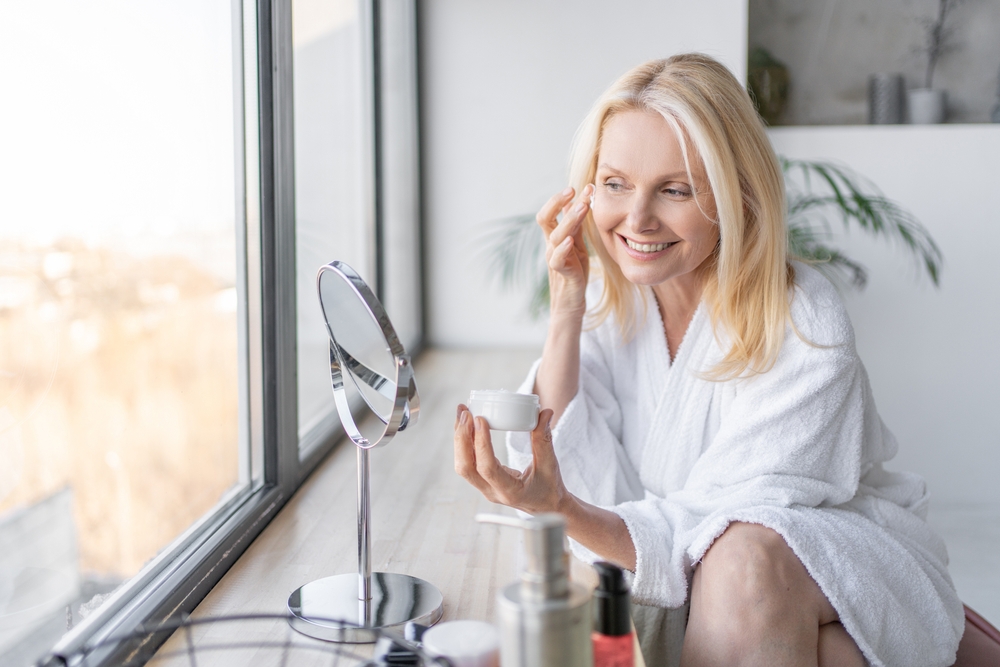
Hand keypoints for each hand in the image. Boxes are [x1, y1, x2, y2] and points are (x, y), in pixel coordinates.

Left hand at [453, 405, 569, 514]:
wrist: (547, 506)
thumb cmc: (550, 488)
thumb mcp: (550, 464)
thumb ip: (545, 439)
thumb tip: (545, 412)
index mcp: (510, 492)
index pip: (488, 468)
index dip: (481, 443)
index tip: (481, 420)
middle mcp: (492, 492)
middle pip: (466, 467)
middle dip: (462, 438)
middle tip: (466, 413)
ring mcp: (485, 488)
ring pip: (462, 465)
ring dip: (460, 438)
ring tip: (462, 413)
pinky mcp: (483, 481)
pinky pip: (467, 462)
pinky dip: (464, 443)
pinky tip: (466, 425)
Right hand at [537, 185, 592, 318]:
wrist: (571, 303)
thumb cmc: (574, 273)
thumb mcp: (577, 245)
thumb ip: (576, 226)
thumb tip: (576, 201)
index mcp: (554, 237)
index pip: (551, 212)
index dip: (561, 199)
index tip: (580, 186)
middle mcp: (551, 246)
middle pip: (545, 219)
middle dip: (557, 202)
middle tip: (573, 189)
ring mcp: (554, 259)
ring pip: (555, 235)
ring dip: (569, 219)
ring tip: (582, 206)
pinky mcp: (562, 272)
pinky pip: (557, 258)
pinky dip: (562, 248)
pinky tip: (570, 239)